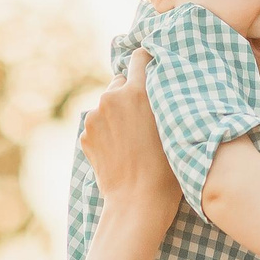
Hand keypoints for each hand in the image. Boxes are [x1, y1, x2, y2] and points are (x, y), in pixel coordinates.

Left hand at [81, 51, 177, 222]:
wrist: (137, 202)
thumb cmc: (166, 168)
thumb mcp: (174, 126)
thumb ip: (162, 98)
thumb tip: (158, 80)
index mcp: (137, 92)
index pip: (139, 57)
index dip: (146, 61)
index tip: (152, 66)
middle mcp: (112, 98)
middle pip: (120, 82)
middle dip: (130, 93)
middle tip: (144, 116)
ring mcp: (94, 117)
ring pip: (107, 104)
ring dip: (117, 114)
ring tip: (132, 139)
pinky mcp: (85, 135)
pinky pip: (98, 124)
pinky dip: (106, 132)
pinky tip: (120, 150)